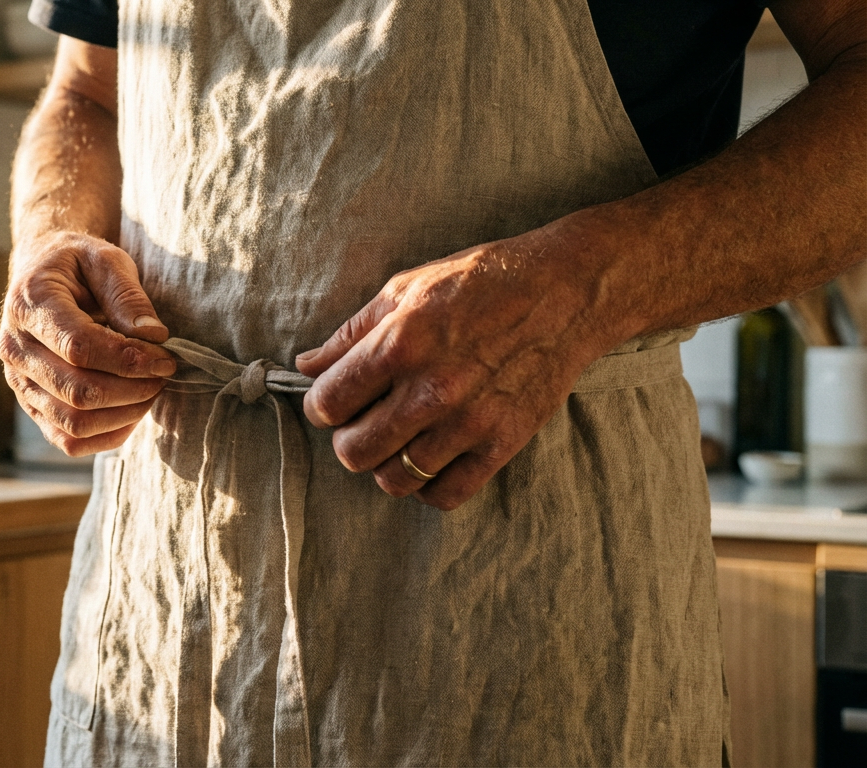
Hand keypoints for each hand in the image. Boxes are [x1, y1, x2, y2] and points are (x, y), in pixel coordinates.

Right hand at [0, 231, 174, 455]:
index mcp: (30, 305)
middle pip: (78, 391)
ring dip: (123, 414)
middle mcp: (16, 348)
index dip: (128, 360)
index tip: (166, 358)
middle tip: (163, 374)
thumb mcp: (105, 260)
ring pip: (74, 422)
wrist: (43, 274)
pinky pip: (68, 440)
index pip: (79, 347)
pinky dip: (107, 435)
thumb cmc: (77, 265)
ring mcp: (19, 381)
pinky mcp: (31, 405)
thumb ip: (128, 296)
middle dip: (133, 389)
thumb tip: (153, 337)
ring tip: (150, 390)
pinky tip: (131, 411)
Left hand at [295, 233, 619, 509]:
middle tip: (362, 422)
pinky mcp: (502, 443)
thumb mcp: (405, 288)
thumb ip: (351, 333)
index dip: (320, 406)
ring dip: (386, 464)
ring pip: (394, 480)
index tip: (332, 401)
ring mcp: (469, 422)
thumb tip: (307, 366)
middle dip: (348, 440)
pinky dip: (427, 485)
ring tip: (397, 439)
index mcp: (400, 344)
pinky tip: (428, 459)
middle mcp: (431, 390)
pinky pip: (445, 494)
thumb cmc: (481, 281)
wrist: (565, 292)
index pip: (328, 404)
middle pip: (354, 453)